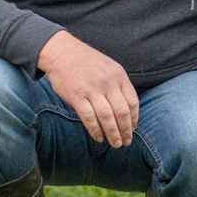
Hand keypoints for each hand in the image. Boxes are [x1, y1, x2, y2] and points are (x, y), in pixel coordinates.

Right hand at [37, 31, 138, 147]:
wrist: (62, 52)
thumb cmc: (87, 62)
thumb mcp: (110, 68)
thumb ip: (118, 85)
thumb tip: (126, 107)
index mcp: (119, 76)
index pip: (132, 101)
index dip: (134, 118)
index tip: (133, 128)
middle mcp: (108, 83)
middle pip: (122, 112)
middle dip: (126, 130)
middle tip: (126, 141)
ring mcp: (92, 89)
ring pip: (107, 117)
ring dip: (113, 133)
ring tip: (115, 144)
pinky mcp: (76, 95)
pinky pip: (88, 117)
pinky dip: (95, 130)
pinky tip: (99, 137)